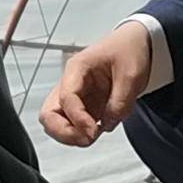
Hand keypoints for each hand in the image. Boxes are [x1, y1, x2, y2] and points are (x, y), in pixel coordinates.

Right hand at [39, 22, 152, 147]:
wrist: (134, 44)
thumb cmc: (128, 50)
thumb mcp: (131, 75)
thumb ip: (120, 102)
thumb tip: (107, 125)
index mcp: (77, 68)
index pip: (66, 98)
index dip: (78, 119)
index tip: (94, 131)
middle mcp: (69, 83)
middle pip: (48, 114)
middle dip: (64, 132)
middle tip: (86, 139)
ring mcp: (74, 96)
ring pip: (54, 122)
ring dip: (69, 135)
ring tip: (91, 137)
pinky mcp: (82, 106)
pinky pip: (70, 125)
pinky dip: (78, 134)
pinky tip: (95, 132)